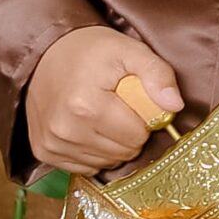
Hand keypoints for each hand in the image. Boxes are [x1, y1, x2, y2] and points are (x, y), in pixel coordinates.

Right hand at [24, 25, 182, 174]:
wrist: (47, 51)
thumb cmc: (91, 50)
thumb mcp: (130, 51)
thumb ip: (158, 74)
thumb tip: (175, 106)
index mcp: (87, 105)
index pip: (137, 136)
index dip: (143, 120)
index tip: (133, 102)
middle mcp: (66, 129)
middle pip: (122, 153)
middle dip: (129, 133)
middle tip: (119, 108)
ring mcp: (52, 143)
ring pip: (105, 163)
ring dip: (111, 144)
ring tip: (102, 115)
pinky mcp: (44, 151)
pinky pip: (84, 167)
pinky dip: (92, 152)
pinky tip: (88, 128)